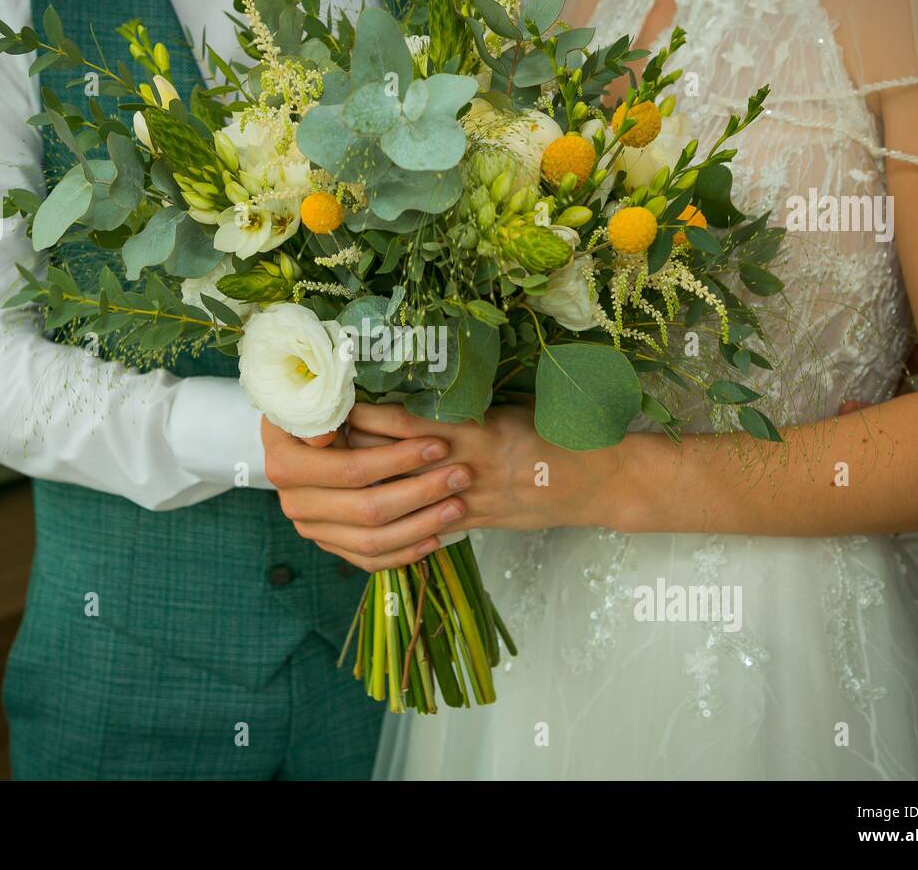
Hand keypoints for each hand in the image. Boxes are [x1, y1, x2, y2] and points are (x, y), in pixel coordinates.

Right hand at [261, 417, 472, 571]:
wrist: (298, 432)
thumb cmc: (315, 405)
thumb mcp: (314, 396)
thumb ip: (324, 413)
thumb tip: (328, 436)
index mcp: (285, 465)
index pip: (351, 469)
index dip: (398, 460)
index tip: (440, 445)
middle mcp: (294, 503)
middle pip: (367, 509)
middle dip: (421, 492)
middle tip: (462, 475)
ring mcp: (312, 529)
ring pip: (372, 541)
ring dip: (421, 525)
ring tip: (458, 505)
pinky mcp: (329, 544)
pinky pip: (369, 560)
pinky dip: (405, 552)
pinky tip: (437, 538)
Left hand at [345, 401, 618, 531]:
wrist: (597, 479)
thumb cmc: (556, 431)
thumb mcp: (507, 408)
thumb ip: (462, 407)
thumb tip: (413, 393)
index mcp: (471, 428)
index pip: (402, 422)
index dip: (363, 416)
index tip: (335, 404)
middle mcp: (464, 465)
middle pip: (391, 461)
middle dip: (352, 452)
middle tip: (319, 440)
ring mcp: (468, 499)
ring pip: (403, 496)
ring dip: (366, 488)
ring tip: (333, 477)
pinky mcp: (476, 522)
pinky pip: (426, 525)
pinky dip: (397, 518)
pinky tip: (372, 512)